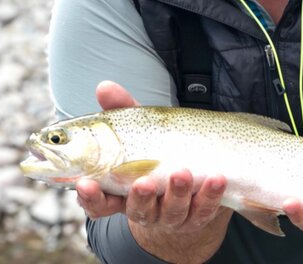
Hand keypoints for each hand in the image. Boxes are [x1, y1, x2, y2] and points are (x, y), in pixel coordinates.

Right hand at [75, 81, 228, 234]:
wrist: (195, 176)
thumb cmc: (156, 149)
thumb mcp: (140, 128)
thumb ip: (123, 111)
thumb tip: (104, 87)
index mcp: (122, 192)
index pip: (99, 203)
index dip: (90, 196)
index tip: (86, 183)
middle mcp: (145, 208)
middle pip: (137, 210)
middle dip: (140, 197)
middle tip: (143, 182)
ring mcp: (172, 214)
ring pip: (172, 210)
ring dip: (178, 192)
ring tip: (183, 172)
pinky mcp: (199, 215)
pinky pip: (205, 209)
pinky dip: (210, 195)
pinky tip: (216, 179)